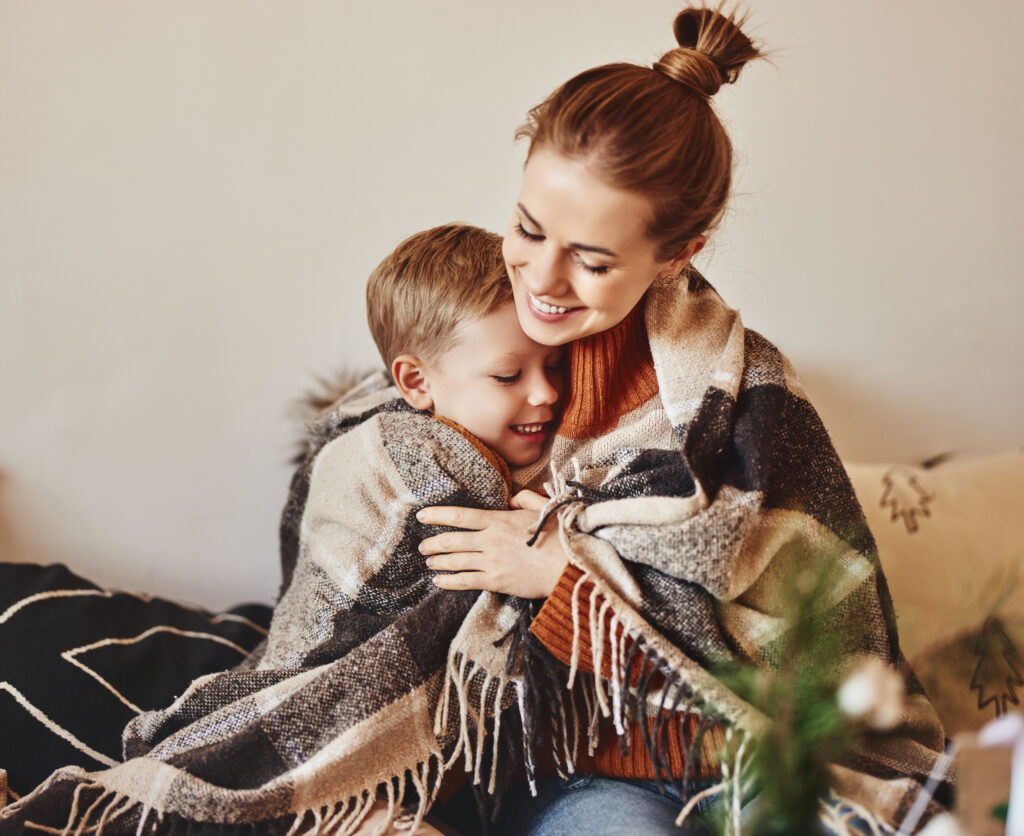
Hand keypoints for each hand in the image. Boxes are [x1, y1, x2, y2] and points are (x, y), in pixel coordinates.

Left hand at [417, 490, 567, 598]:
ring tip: (429, 561)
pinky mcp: (496, 581)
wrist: (568, 566)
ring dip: (438, 561)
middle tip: (422, 544)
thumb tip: (511, 497)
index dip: (437, 515)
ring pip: (455, 561)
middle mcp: (490, 540)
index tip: (421, 515)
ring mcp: (491, 562)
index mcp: (498, 520)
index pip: (460, 516)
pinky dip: (449, 581)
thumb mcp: (542, 508)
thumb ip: (524, 498)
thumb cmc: (558, 536)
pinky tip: (438, 581)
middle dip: (433, 542)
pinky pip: (466, 581)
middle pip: (452, 540)